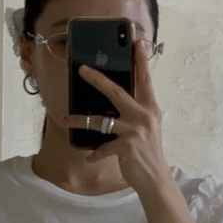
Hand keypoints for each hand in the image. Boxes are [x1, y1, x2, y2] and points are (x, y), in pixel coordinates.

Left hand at [61, 43, 171, 195]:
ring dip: (80, 120)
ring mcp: (135, 131)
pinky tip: (90, 157)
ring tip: (66, 119)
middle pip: (116, 92)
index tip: (136, 43)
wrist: (155, 179)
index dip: (141, 61)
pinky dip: (95, 154)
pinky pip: (103, 147)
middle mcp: (144, 116)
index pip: (145, 80)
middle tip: (82, 69)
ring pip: (101, 120)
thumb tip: (118, 101)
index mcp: (150, 108)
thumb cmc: (148, 152)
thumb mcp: (147, 128)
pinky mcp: (126, 147)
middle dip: (98, 79)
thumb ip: (136, 112)